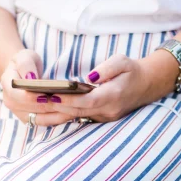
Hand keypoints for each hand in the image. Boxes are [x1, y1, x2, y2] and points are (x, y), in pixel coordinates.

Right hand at [0, 49, 76, 125]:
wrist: (24, 74)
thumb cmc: (25, 64)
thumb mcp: (24, 57)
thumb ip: (26, 65)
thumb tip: (31, 78)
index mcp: (8, 88)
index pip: (19, 96)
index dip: (33, 98)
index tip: (47, 95)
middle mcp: (12, 104)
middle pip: (32, 110)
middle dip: (50, 107)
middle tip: (67, 103)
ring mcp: (22, 114)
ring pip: (41, 119)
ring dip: (57, 115)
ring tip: (73, 109)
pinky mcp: (32, 119)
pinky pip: (47, 122)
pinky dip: (59, 119)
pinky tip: (72, 113)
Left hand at [45, 52, 178, 122]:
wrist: (146, 86)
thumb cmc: (132, 71)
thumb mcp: (123, 62)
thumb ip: (107, 68)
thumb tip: (90, 78)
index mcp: (114, 96)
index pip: (87, 101)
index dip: (68, 99)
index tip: (51, 95)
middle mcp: (108, 111)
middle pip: (77, 111)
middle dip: (55, 106)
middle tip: (34, 100)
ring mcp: (104, 117)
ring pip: (76, 117)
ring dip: (56, 113)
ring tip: (34, 106)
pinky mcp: (100, 119)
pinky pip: (78, 117)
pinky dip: (62, 113)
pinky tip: (45, 110)